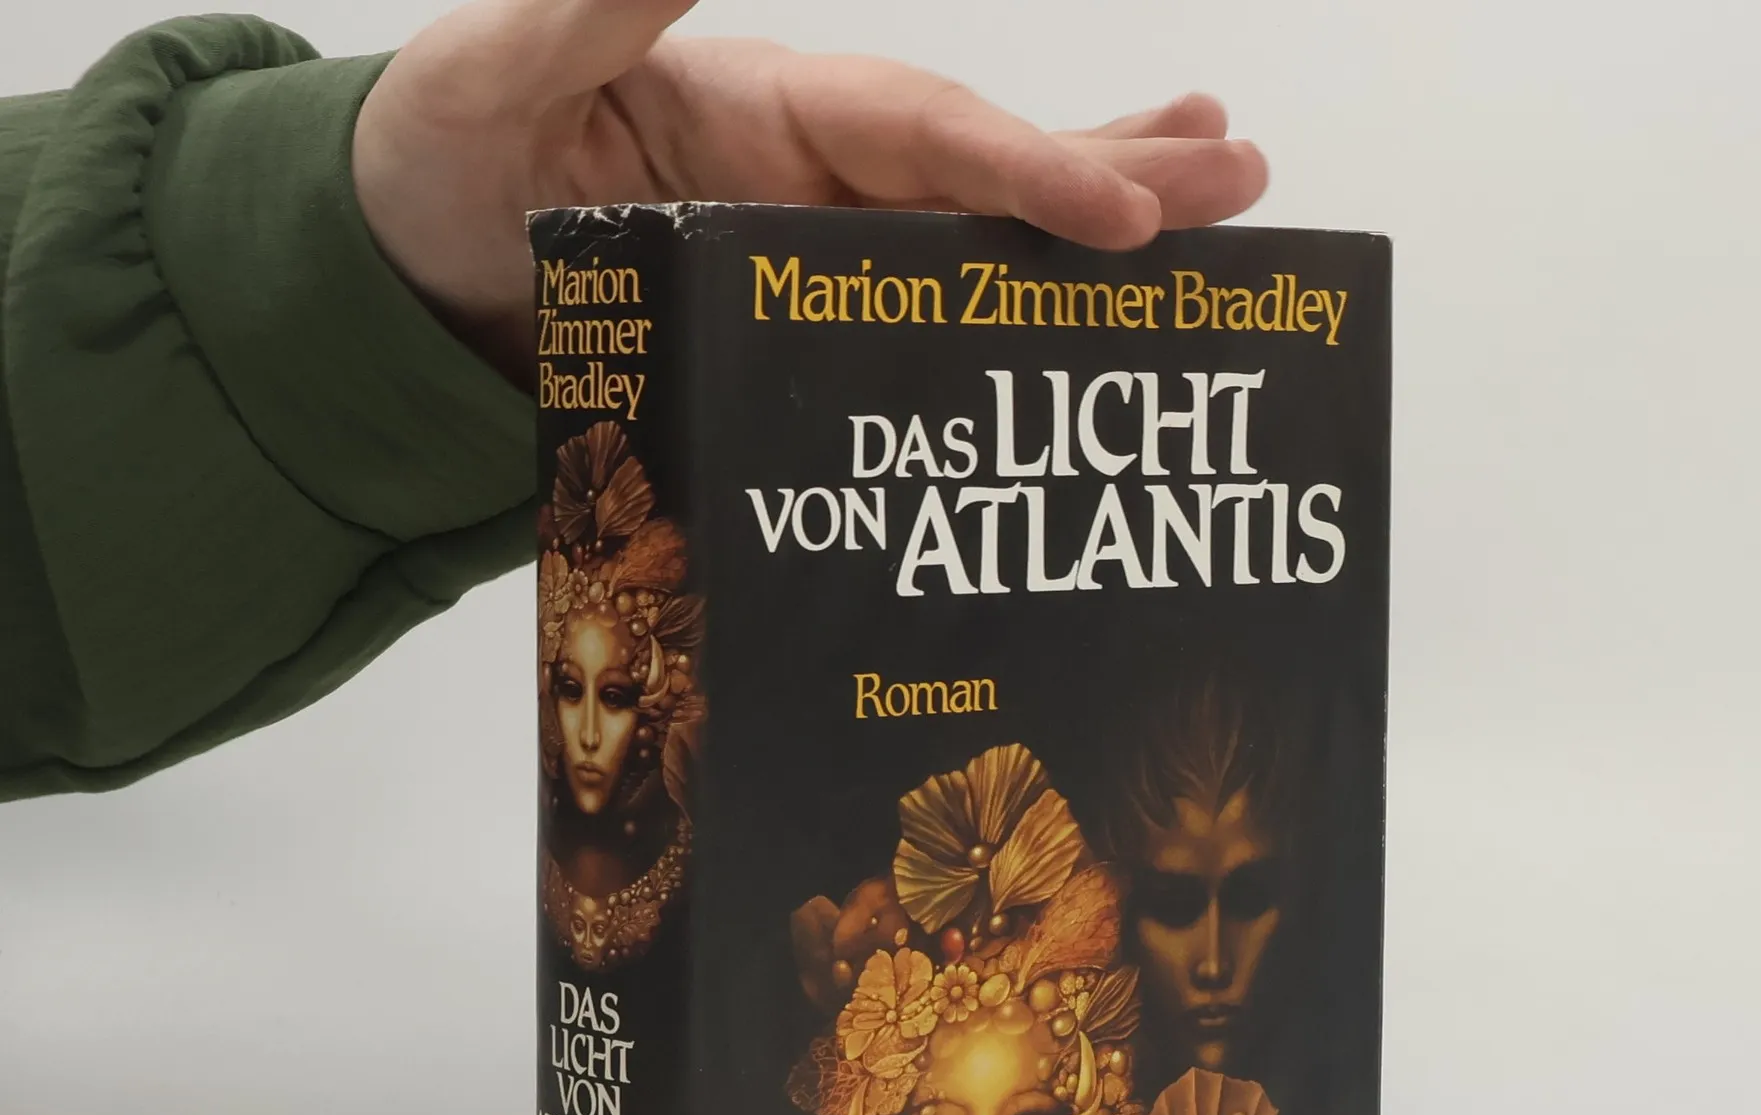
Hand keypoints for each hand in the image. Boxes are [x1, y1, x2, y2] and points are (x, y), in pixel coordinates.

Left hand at [353, 0, 1267, 377]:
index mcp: (762, 105)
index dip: (1026, 169)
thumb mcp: (491, 70)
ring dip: (1093, 237)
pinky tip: (1074, 327)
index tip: (1122, 212)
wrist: (405, 263)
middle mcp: (810, 171)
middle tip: (1245, 183)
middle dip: (1114, 178)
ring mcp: (812, 245)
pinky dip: (1004, 317)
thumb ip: (584, 6)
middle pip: (983, 175)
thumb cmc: (436, 158)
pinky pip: (916, 318)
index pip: (921, 131)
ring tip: (1219, 224)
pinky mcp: (796, 314)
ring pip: (973, 244)